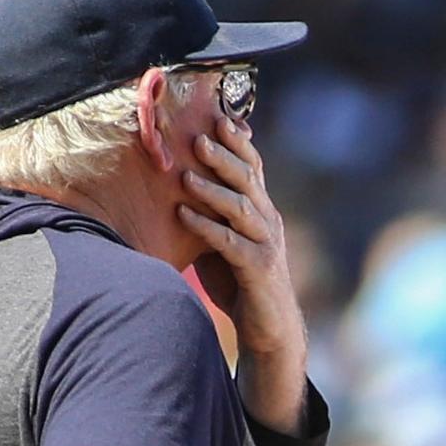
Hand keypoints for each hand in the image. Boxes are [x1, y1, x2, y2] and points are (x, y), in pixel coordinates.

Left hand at [180, 120, 307, 431]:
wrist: (268, 329)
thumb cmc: (241, 283)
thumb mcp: (225, 241)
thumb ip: (211, 214)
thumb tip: (176, 188)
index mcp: (262, 210)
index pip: (252, 166)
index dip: (238, 141)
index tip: (218, 117)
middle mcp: (267, 221)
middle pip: (248, 178)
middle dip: (224, 155)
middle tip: (199, 136)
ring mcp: (266, 244)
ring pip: (240, 206)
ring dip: (212, 188)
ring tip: (186, 174)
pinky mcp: (257, 269)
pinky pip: (230, 242)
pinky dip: (206, 226)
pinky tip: (183, 214)